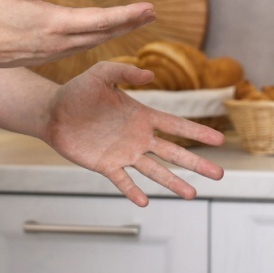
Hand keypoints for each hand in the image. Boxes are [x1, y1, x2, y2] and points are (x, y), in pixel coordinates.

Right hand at [0, 0, 155, 69]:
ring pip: (92, 43)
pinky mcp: (44, 57)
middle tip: (152, 14)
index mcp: (55, 24)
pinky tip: (100, 33)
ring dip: (115, 32)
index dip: (129, 15)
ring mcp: (52, 53)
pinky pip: (79, 48)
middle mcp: (59, 43)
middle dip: (130, 23)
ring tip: (134, 22)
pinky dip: (96, 39)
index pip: (102, 20)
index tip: (150, 9)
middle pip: (104, 34)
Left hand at [43, 60, 224, 204]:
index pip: (176, 125)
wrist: (54, 112)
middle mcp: (139, 137)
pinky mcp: (106, 166)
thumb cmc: (78, 90)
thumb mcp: (102, 73)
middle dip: (196, 163)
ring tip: (192, 194)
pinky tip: (146, 202)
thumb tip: (151, 75)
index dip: (198, 132)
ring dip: (173, 182)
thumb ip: (125, 70)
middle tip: (219, 174)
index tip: (220, 140)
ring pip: (155, 171)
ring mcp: (124, 154)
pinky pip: (123, 181)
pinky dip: (133, 191)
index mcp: (143, 116)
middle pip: (174, 153)